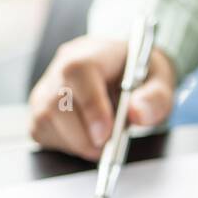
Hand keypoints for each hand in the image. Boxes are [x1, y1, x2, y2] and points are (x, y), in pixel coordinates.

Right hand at [29, 36, 176, 159]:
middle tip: (108, 145)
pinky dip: (66, 145)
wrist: (124, 75)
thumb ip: (154, 98)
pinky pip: (42, 133)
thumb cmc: (140, 77)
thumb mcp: (160, 83)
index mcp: (92, 52)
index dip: (90, 106)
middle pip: (57, 103)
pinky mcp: (38, 111)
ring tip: (100, 137)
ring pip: (46, 121)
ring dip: (76, 142)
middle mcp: (61, 67)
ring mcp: (45, 89)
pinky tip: (84, 135)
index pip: (78, 72)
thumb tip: (137, 113)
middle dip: (84, 136)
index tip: (105, 134)